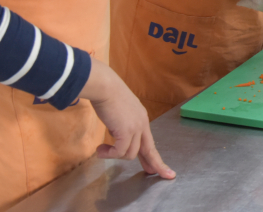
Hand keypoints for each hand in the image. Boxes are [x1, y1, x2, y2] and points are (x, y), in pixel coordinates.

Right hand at [81, 60, 175, 178]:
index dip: (152, 156)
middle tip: (162, 175)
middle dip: (156, 164)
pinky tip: (100, 150)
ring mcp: (136, 128)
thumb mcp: (119, 111)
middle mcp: (142, 123)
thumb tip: (117, 137)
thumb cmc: (107, 95)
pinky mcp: (126, 132)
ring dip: (114, 156)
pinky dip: (109, 154)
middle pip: (150, 149)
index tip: (158, 168)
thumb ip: (122, 124)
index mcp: (141, 118)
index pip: (149, 141)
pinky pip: (119, 152)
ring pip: (129, 154)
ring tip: (102, 150)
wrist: (105, 86)